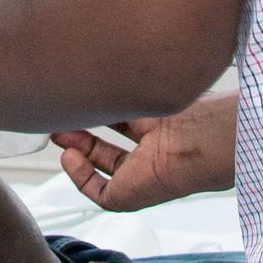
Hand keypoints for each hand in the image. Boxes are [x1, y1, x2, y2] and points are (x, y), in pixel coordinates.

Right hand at [53, 93, 234, 211]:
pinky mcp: (129, 197)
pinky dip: (79, 175)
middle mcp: (149, 153)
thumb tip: (109, 65)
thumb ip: (133, 84)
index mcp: (160, 128)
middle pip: (107, 146)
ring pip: (100, 167)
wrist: (205, 143)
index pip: (125, 122)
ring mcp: (139, 176)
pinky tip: (70, 156)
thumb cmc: (194, 116)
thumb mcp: (155, 92)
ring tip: (58, 133)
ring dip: (76, 151)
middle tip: (63, 117)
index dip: (102, 113)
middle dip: (82, 132)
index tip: (85, 100)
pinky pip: (97, 191)